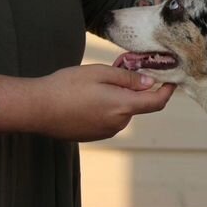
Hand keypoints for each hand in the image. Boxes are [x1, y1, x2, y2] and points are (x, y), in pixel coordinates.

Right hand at [32, 65, 175, 141]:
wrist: (35, 109)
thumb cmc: (66, 87)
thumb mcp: (100, 73)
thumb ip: (128, 78)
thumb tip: (149, 83)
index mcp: (123, 106)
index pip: (156, 102)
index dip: (167, 91)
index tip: (171, 81)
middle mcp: (119, 123)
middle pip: (136, 104)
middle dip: (132, 89)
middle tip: (116, 70)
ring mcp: (106, 132)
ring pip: (121, 111)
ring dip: (116, 98)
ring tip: (93, 85)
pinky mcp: (94, 136)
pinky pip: (107, 119)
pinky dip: (104, 108)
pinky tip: (84, 99)